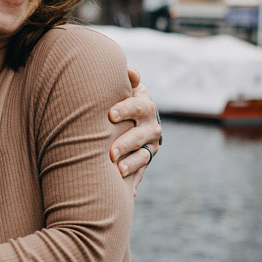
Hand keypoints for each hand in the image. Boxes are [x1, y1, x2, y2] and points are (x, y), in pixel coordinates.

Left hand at [108, 67, 161, 193]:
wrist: (136, 117)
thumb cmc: (123, 98)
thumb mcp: (128, 87)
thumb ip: (128, 80)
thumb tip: (129, 71)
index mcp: (144, 106)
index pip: (137, 106)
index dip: (125, 109)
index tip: (110, 115)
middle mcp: (151, 126)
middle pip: (140, 135)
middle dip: (126, 143)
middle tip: (111, 152)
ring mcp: (150, 145)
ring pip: (143, 155)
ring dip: (131, 163)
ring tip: (118, 170)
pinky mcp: (145, 159)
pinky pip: (141, 171)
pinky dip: (133, 179)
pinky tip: (126, 189)